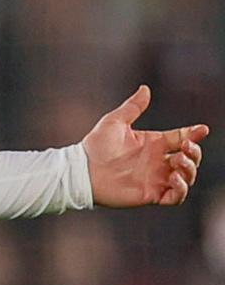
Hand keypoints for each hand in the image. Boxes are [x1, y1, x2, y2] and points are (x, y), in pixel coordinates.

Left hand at [83, 85, 207, 206]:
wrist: (82, 170)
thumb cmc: (95, 146)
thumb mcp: (114, 122)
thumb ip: (132, 107)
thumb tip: (145, 88)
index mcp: (152, 143)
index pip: (180, 138)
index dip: (193, 134)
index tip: (202, 129)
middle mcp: (157, 161)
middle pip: (189, 158)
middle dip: (194, 152)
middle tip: (186, 147)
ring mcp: (156, 178)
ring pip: (187, 177)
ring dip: (189, 168)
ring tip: (177, 160)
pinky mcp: (152, 194)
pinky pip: (176, 196)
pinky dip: (182, 188)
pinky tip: (174, 177)